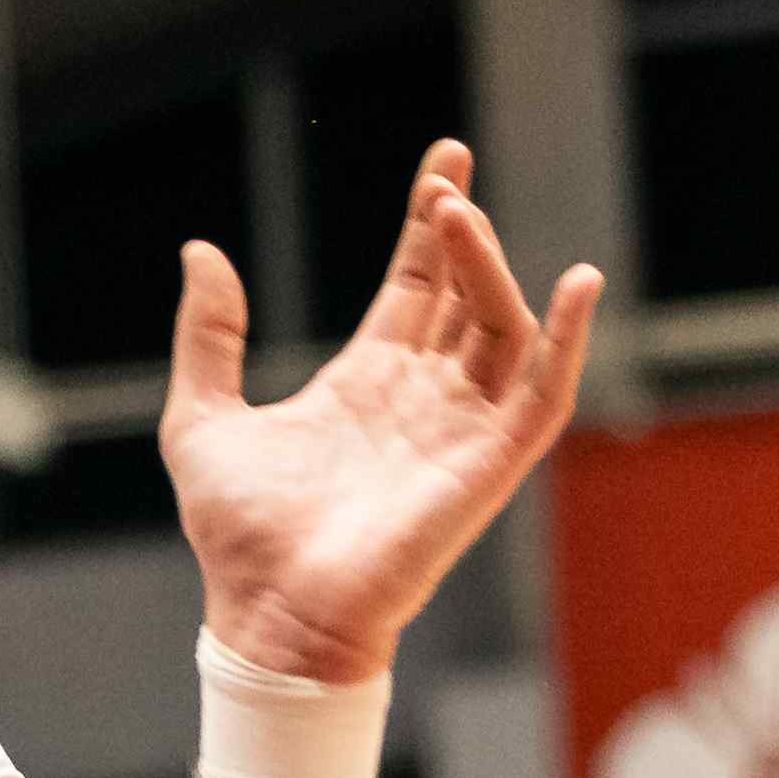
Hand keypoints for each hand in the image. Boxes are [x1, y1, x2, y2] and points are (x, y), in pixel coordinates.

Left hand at [160, 138, 601, 685]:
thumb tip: (201, 253)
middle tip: (444, 184)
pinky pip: (542, 396)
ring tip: (458, 216)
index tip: (443, 163)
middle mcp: (421, 398)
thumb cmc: (238, 537)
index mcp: (366, 381)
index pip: (417, 285)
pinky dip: (566, 343)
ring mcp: (457, 430)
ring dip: (490, 271)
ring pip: (501, 330)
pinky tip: (577, 287)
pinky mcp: (485, 466)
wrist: (267, 614)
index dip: (430, 225)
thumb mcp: (201, 417)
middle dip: (462, 234)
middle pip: (465, 296)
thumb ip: (208, 336)